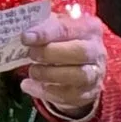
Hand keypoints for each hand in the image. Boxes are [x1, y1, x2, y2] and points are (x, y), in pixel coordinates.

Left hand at [15, 3, 106, 120]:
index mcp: (90, 28)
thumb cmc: (65, 43)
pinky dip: (44, 91)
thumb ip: (43, 26)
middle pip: (79, 52)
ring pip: (77, 75)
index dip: (45, 33)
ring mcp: (94, 75)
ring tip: (32, 71)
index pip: (68, 28)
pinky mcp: (85, 95)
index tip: (25, 37)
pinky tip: (28, 85)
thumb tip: (23, 28)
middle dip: (50, 53)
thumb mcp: (57, 28)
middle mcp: (97, 51)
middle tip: (30, 54)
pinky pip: (66, 95)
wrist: (80, 68)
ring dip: (48, 73)